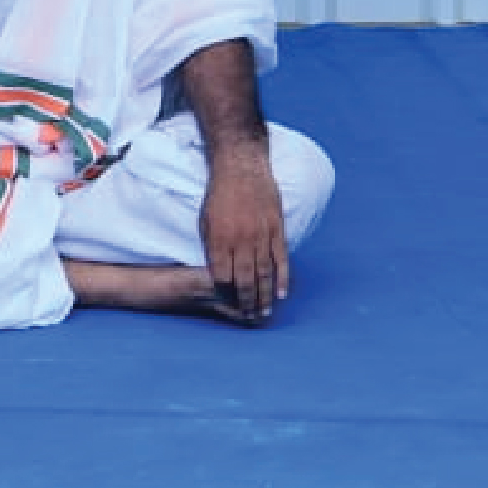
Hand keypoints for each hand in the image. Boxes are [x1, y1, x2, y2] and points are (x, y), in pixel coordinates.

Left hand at [198, 148, 289, 323]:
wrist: (240, 167)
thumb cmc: (218, 195)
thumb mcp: (204, 221)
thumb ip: (211, 247)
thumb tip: (217, 273)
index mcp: (219, 239)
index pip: (222, 277)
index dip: (225, 294)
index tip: (227, 307)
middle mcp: (240, 240)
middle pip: (244, 280)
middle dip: (246, 302)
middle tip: (249, 320)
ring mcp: (260, 235)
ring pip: (264, 273)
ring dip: (265, 296)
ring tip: (265, 314)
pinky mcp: (276, 228)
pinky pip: (281, 258)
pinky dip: (282, 277)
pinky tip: (283, 293)